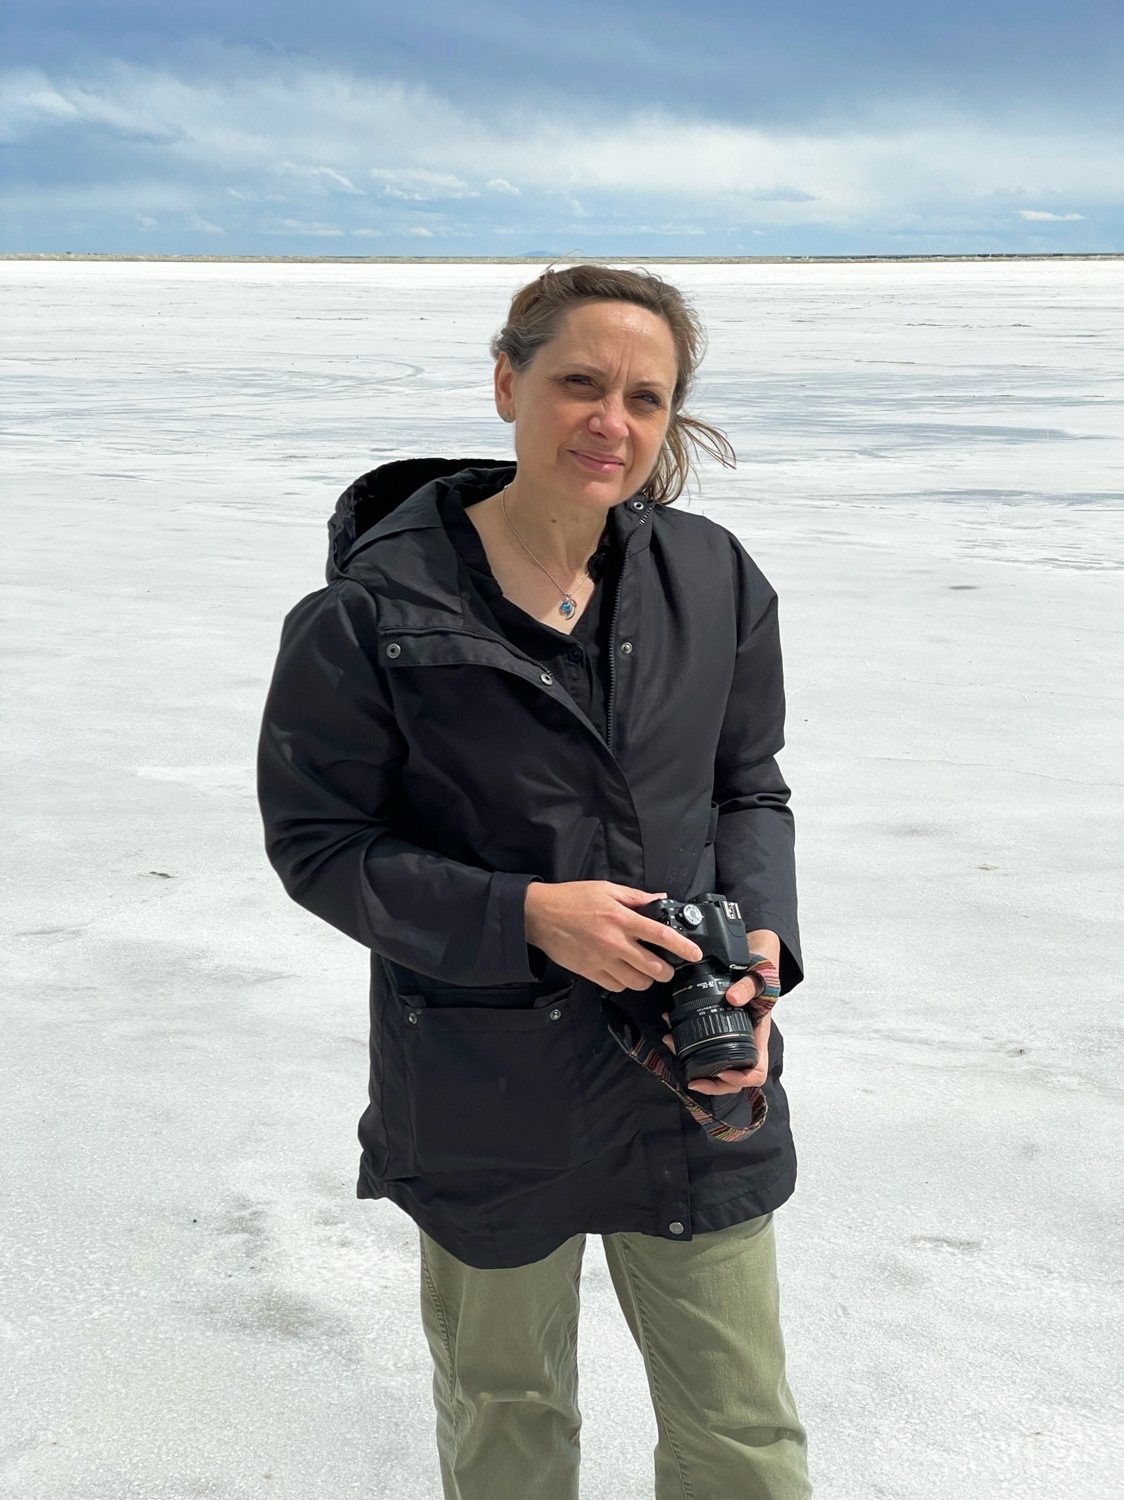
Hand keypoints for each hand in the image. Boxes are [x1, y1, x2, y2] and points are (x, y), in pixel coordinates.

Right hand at [524, 881, 702, 992]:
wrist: (539, 915)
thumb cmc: (571, 899)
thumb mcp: (606, 889)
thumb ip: (635, 897)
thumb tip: (659, 899)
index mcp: (621, 919)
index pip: (660, 935)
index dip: (682, 946)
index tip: (694, 954)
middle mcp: (614, 943)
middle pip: (653, 967)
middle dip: (667, 970)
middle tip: (668, 966)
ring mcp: (601, 960)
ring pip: (636, 982)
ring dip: (646, 979)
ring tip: (646, 970)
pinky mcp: (589, 972)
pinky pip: (616, 987)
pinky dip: (624, 983)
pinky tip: (624, 973)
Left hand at [662, 972, 771, 1095]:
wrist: (753, 969)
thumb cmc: (760, 978)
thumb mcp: (758, 979)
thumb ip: (748, 987)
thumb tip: (733, 998)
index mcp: (758, 1039)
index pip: (756, 1072)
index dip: (740, 1079)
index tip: (723, 1074)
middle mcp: (746, 1046)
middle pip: (734, 1080)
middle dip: (713, 1085)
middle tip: (693, 1082)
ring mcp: (732, 1043)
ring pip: (717, 1070)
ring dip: (697, 1069)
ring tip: (675, 1052)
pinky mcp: (718, 1036)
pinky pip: (706, 1053)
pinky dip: (689, 1051)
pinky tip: (673, 1038)